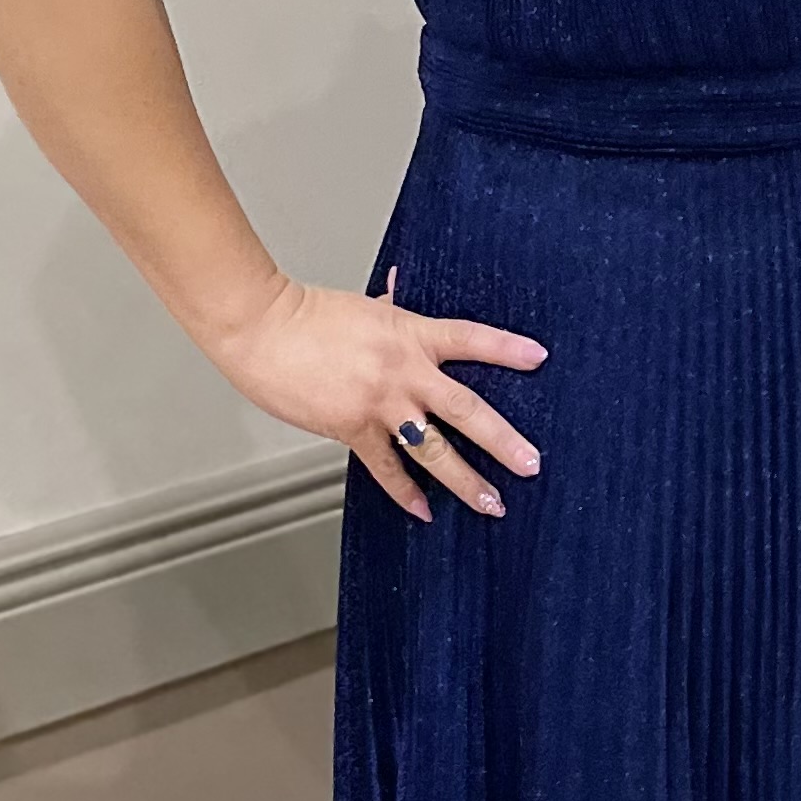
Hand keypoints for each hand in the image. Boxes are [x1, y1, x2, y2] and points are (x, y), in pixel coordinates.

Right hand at [211, 270, 545, 519]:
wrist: (262, 328)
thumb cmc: (304, 314)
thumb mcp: (362, 307)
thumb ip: (389, 308)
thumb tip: (401, 291)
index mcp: (410, 335)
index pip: (471, 340)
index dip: (506, 349)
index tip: (537, 358)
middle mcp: (404, 373)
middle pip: (467, 410)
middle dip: (503, 441)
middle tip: (530, 464)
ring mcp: (381, 405)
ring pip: (435, 449)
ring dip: (467, 480)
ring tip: (492, 502)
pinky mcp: (353, 429)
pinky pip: (387, 467)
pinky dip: (406, 492)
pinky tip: (424, 510)